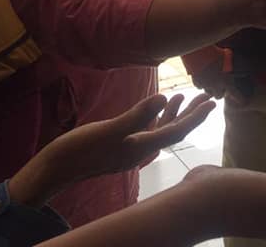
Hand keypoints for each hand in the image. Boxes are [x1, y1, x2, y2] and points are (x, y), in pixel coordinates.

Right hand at [9, 93, 214, 206]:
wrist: (54, 169)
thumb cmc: (79, 149)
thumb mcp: (109, 129)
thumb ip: (138, 115)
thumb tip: (164, 97)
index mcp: (141, 147)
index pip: (176, 131)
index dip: (195, 117)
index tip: (212, 102)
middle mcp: (140, 150)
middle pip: (173, 131)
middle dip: (191, 114)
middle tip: (207, 96)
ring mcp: (130, 149)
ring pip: (160, 130)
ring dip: (174, 113)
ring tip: (185, 95)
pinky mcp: (119, 146)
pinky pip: (146, 130)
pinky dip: (155, 116)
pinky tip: (155, 106)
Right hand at [192, 58, 243, 99]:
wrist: (200, 53)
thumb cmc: (217, 54)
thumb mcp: (230, 58)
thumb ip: (234, 64)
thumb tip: (242, 65)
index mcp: (227, 82)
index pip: (235, 94)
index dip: (240, 98)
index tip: (242, 101)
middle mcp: (216, 87)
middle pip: (219, 96)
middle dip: (221, 92)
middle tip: (222, 86)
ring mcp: (205, 85)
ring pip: (209, 92)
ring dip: (212, 89)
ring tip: (213, 81)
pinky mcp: (196, 82)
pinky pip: (200, 87)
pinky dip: (202, 84)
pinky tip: (204, 78)